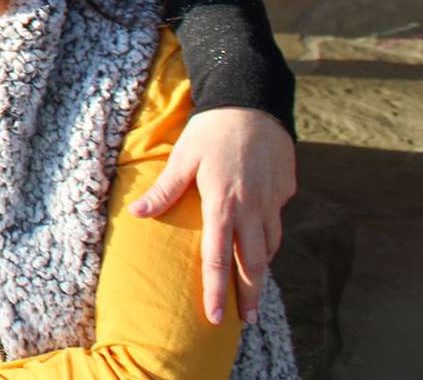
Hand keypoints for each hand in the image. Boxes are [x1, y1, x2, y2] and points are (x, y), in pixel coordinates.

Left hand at [128, 107, 295, 324]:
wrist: (252, 101)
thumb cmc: (211, 129)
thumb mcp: (183, 158)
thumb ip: (164, 190)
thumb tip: (136, 214)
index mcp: (223, 203)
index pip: (220, 258)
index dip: (217, 290)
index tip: (217, 317)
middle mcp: (252, 208)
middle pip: (254, 263)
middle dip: (250, 295)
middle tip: (246, 320)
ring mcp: (273, 200)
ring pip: (270, 245)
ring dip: (262, 270)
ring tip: (255, 292)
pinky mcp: (286, 190)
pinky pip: (278, 221)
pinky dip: (271, 239)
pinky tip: (263, 246)